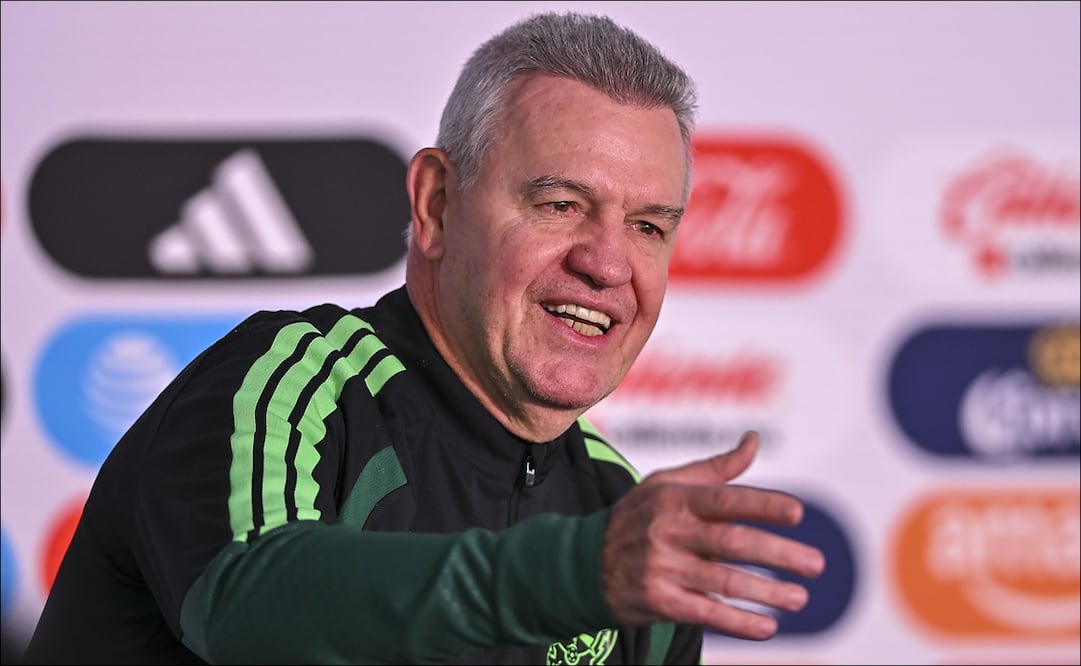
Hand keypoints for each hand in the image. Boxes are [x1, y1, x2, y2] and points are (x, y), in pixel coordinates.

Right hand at [601, 431, 825, 639]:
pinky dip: (738, 622)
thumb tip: (754, 440)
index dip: (762, 505)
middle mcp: (668, 531)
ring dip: (766, 592)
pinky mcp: (658, 601)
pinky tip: (767, 628)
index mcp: (674, 497)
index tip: (798, 513)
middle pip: (732, 542)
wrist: (582, 563)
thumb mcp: (666, 485)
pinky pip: (704, 614)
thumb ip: (715, 469)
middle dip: (778, 554)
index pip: (725, 499)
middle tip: (817, 564)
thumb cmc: (637, 517)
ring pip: (723, 581)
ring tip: (801, 598)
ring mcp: (661, 568)